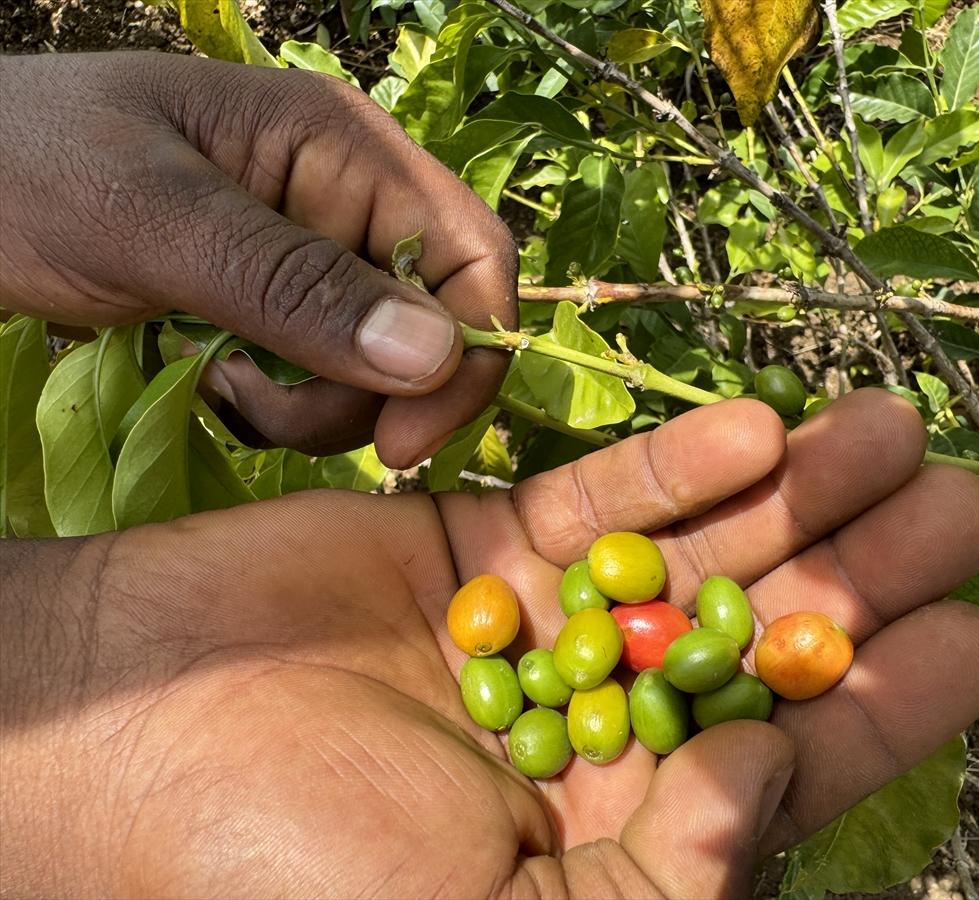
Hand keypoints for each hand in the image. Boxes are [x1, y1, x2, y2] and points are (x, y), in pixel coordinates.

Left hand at [0, 52, 515, 463]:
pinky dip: (284, 406)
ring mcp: (311, 255)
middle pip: (433, 325)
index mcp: (345, 149)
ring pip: (381, 366)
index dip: (466, 355)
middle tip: (274, 420)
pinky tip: (216, 386)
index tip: (403, 443)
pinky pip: (326, 377)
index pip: (472, 256)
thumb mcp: (155, 223)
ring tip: (226, 392)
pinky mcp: (275, 303)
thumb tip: (437, 355)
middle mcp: (348, 200)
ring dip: (318, 406)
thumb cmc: (23, 168)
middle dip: (373, 393)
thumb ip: (294, 286)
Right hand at [0, 392, 978, 897]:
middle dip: (865, 568)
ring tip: (888, 429)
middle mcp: (601, 723)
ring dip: (797, 491)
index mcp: (619, 833)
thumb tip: (766, 785)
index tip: (974, 632)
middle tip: (964, 502)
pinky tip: (756, 427)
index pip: (789, 762)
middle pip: (764, 638)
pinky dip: (675, 467)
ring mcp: (549, 627)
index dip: (886, 700)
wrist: (130, 733)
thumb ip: (652, 886)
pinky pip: (598, 502)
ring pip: (699, 553)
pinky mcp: (487, 547)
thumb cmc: (289, 868)